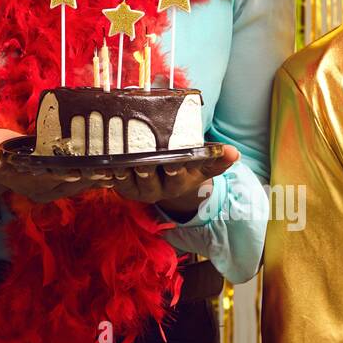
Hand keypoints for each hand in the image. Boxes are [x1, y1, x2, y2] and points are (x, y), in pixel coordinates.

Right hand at [0, 129, 109, 203]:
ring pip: (81, 183)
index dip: (70, 175)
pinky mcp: (60, 180)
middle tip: (116, 168)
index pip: (52, 179)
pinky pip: (81, 179)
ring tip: (121, 167)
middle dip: (93, 176)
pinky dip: (96, 173)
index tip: (89, 170)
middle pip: (72, 183)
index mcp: (27, 182)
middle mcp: (43, 189)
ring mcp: (53, 187)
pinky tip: (113, 167)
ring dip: (99, 176)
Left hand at [110, 144, 239, 218]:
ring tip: (120, 159)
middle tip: (142, 157)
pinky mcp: (123, 188)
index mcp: (179, 182)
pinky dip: (111, 173)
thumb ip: (218, 158)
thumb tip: (236, 153)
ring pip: (132, 179)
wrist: (168, 181)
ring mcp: (140, 189)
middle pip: (151, 179)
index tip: (173, 161)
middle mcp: (159, 189)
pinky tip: (106, 164)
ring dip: (125, 170)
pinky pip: (116, 182)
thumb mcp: (203, 165)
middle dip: (146, 168)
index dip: (174, 169)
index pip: (177, 175)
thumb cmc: (187, 168)